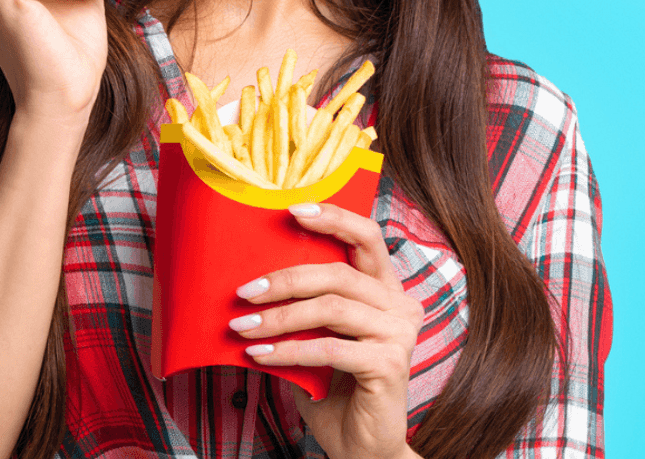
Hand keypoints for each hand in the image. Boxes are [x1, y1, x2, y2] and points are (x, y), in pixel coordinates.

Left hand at [231, 203, 424, 458]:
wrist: (361, 449)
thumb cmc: (333, 388)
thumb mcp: (316, 336)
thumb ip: (303, 304)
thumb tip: (252, 276)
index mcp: (386, 290)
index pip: (367, 237)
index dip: (333, 217)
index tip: (292, 209)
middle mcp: (402, 306)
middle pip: (339, 273)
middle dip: (285, 278)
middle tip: (243, 291)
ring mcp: (400, 335)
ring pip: (332, 308)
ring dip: (279, 317)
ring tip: (242, 328)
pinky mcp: (390, 365)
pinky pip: (329, 348)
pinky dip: (288, 351)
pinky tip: (259, 357)